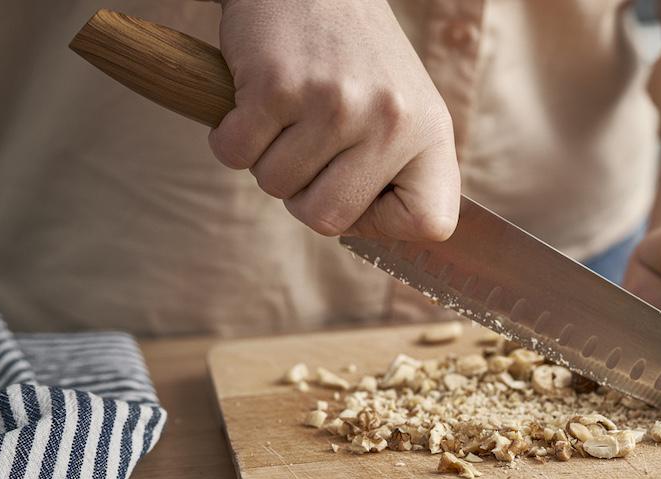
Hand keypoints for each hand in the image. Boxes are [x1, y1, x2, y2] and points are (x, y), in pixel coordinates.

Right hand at [209, 0, 459, 240]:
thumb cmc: (353, 59)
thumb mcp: (403, 111)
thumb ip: (399, 173)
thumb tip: (386, 238)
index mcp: (430, 133)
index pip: (430, 223)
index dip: (384, 224)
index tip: (361, 193)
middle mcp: (391, 120)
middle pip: (329, 218)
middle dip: (302, 195)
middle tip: (306, 151)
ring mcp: (334, 104)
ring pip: (276, 187)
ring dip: (265, 159)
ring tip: (286, 113)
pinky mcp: (278, 86)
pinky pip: (234, 154)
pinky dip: (230, 136)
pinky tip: (253, 100)